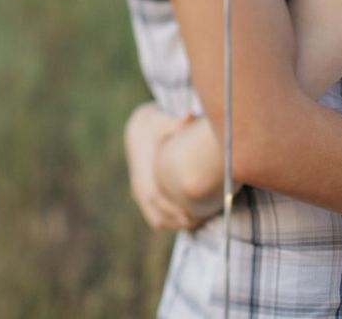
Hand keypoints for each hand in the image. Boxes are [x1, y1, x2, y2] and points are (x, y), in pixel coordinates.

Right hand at [124, 102, 199, 231]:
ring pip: (156, 220)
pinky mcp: (145, 197)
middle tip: (202, 222)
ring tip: (199, 223)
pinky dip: (171, 222)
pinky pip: (156, 217)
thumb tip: (190, 115)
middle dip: (178, 221)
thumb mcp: (163, 122)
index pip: (156, 198)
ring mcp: (140, 194)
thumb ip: (176, 123)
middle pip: (157, 215)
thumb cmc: (157, 127)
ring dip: (175, 225)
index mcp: (144, 173)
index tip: (190, 216)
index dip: (172, 209)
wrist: (139, 132)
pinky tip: (191, 219)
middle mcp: (140, 187)